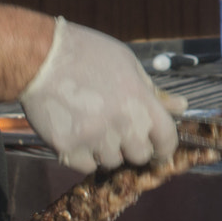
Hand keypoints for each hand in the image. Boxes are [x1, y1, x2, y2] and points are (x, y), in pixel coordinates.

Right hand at [18, 18, 185, 170]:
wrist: (40, 58)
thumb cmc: (86, 55)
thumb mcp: (127, 64)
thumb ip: (153, 91)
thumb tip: (181, 106)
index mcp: (141, 101)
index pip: (167, 140)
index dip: (164, 147)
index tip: (158, 148)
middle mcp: (122, 123)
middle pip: (140, 156)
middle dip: (133, 147)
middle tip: (118, 132)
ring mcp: (95, 138)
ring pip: (112, 162)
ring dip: (106, 151)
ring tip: (92, 126)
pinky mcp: (69, 148)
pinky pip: (85, 166)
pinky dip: (83, 156)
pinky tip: (76, 133)